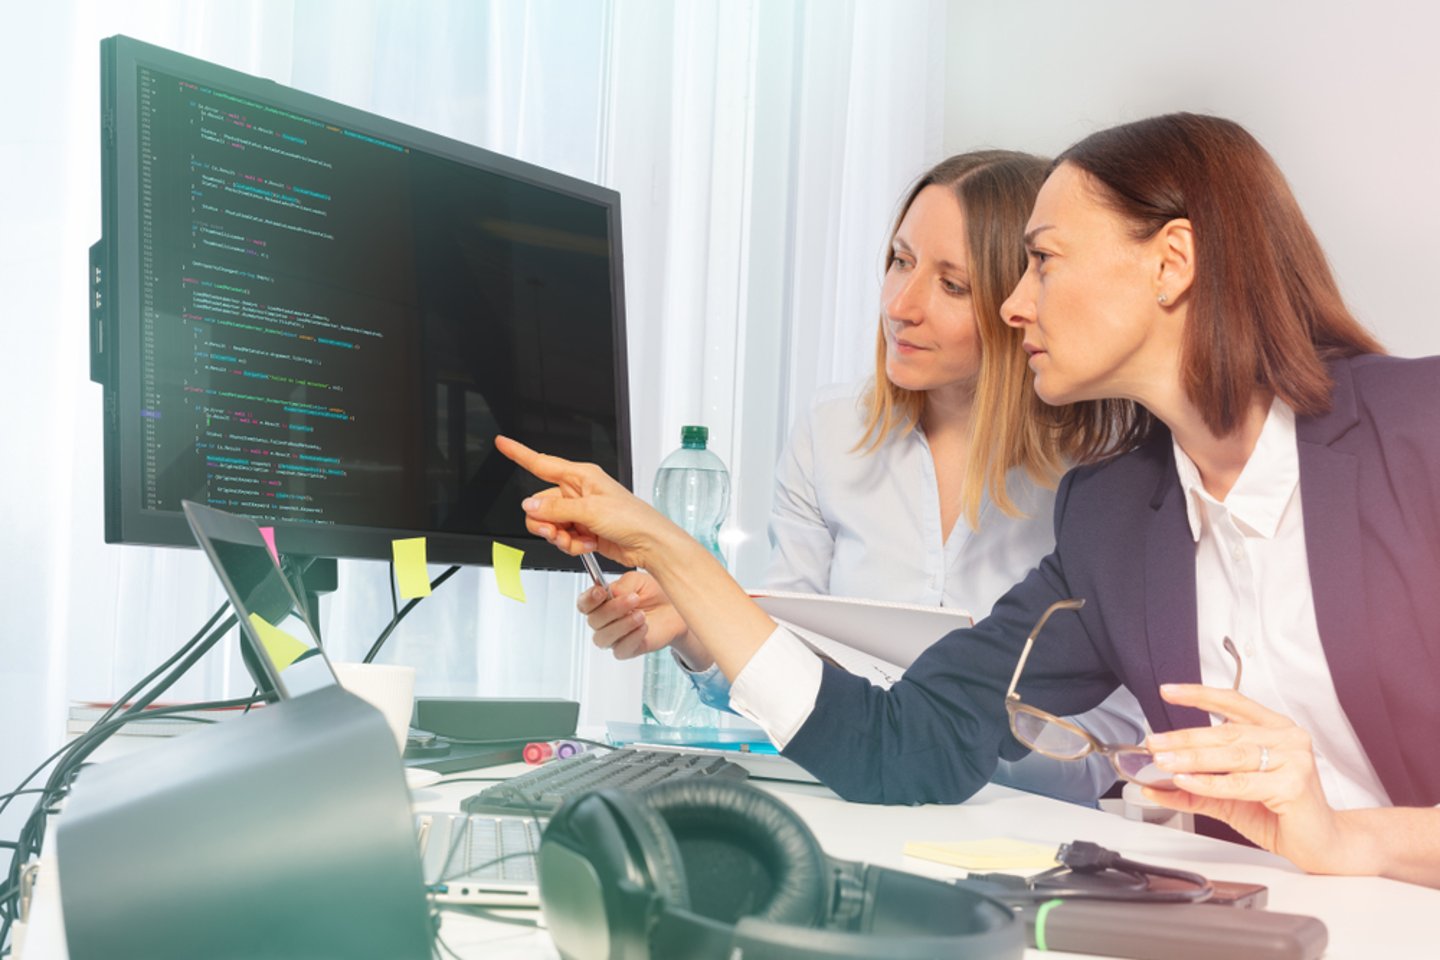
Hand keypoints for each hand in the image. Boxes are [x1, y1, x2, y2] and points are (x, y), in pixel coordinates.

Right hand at [495, 436, 677, 569]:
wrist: (648, 544)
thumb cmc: (632, 518)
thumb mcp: (591, 510)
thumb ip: (557, 508)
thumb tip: (531, 505)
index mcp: (580, 476)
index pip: (541, 462)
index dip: (519, 453)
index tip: (502, 443)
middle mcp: (577, 492)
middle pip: (539, 504)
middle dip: (545, 522)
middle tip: (557, 530)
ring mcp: (579, 512)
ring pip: (548, 524)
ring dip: (559, 536)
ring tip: (578, 538)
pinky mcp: (582, 530)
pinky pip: (561, 538)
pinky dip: (570, 545)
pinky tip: (587, 543)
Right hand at [579, 571, 693, 660]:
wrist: (675, 609)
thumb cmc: (655, 593)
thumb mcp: (638, 580)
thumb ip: (622, 584)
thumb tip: (611, 592)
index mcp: (602, 602)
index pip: (584, 604)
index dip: (589, 599)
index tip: (602, 592)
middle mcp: (605, 621)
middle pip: (594, 621)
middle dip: (613, 609)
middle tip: (634, 599)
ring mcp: (614, 637)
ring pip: (603, 637)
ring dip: (622, 625)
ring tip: (641, 615)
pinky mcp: (627, 650)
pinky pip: (620, 649)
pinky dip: (632, 638)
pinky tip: (644, 627)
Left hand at [1141, 684, 1367, 875]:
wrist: (1319, 844)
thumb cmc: (1280, 815)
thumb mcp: (1229, 796)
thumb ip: (1194, 788)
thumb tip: (1154, 785)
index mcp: (1275, 729)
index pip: (1233, 702)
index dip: (1199, 695)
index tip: (1169, 692)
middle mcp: (1287, 738)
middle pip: (1226, 732)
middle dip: (1183, 738)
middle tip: (1154, 744)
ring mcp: (1293, 759)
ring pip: (1231, 755)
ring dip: (1190, 758)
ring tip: (1163, 762)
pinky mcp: (1293, 784)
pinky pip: (1240, 781)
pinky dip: (1209, 782)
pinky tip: (1186, 780)